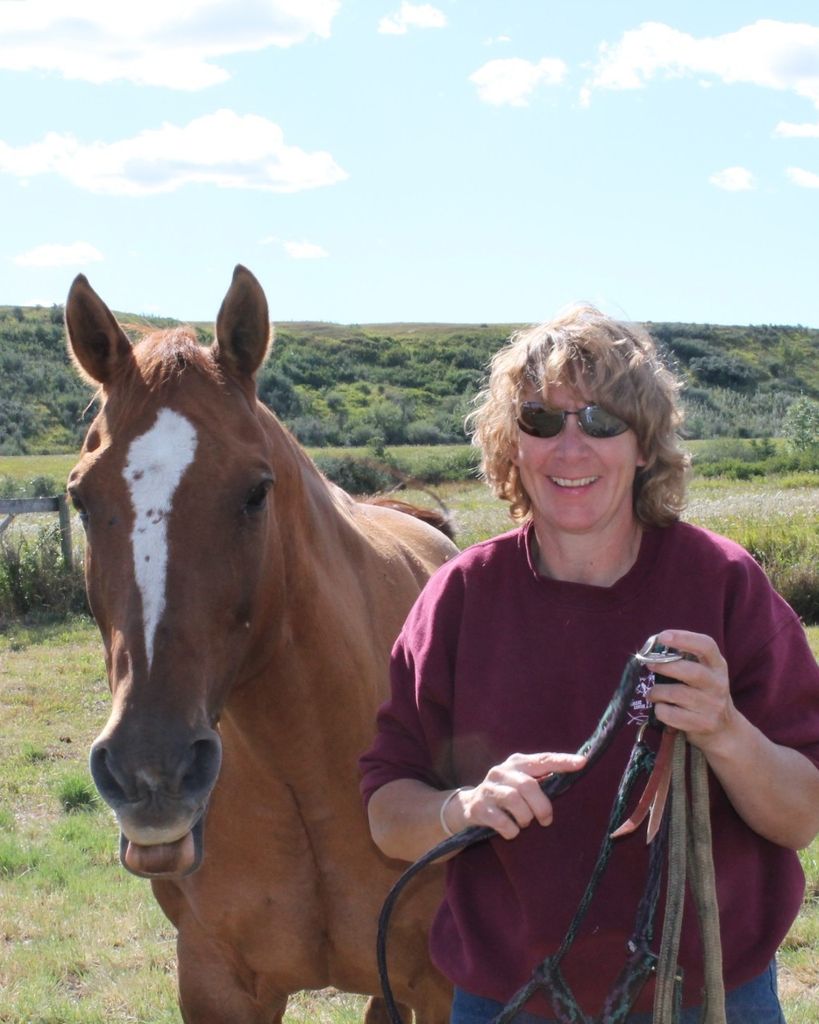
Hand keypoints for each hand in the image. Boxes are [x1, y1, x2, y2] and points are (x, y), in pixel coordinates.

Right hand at [443, 751, 586, 839]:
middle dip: (542, 806)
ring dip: (525, 818)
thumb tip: (571, 779)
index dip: (562, 761)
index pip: (543, 759)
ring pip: (515, 801)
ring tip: (525, 823)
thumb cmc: (505, 795)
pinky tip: (511, 831)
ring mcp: (488, 789)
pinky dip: (512, 830)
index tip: (582, 763)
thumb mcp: (521, 783)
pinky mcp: (479, 807)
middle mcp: (501, 771)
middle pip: (529, 786)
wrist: (468, 807)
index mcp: (517, 763)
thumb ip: (541, 780)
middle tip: (546, 820)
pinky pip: (502, 821)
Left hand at [647, 629, 736, 752]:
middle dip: (665, 666)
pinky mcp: (703, 724)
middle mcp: (718, 684)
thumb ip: (685, 661)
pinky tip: (661, 708)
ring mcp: (712, 706)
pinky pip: (671, 714)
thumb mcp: (704, 673)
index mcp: (718, 666)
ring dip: (657, 692)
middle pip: (692, 672)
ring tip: (652, 694)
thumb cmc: (705, 694)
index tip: (663, 636)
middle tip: (648, 664)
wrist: (724, 729)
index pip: (707, 646)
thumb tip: (651, 650)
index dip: (684, 638)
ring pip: (677, 694)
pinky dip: (660, 710)